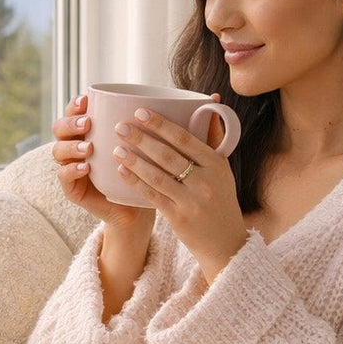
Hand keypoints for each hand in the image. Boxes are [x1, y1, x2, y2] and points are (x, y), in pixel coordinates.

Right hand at [50, 94, 152, 232]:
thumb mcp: (150, 147)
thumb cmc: (146, 173)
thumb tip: (202, 104)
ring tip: (88, 148)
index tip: (87, 100)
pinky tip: (86, 168)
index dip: (75, 104)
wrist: (138, 209)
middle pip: (60, 128)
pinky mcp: (73, 189)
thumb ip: (163, 125)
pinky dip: (72, 170)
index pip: (74, 112)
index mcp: (90, 132)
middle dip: (71, 122)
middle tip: (88, 123)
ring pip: (58, 151)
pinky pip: (63, 177)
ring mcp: (72, 167)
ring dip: (72, 146)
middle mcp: (77, 147)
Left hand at [110, 103, 247, 279]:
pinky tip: (121, 171)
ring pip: (158, 175)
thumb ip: (213, 137)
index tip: (140, 111)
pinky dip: (136, 182)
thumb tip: (210, 101)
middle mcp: (206, 181)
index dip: (161, 124)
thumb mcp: (222, 169)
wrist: (225, 241)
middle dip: (142, 139)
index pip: (185, 138)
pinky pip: (153, 196)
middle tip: (120, 126)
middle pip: (168, 155)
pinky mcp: (179, 218)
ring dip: (134, 160)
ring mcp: (192, 201)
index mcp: (217, 164)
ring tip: (116, 148)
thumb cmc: (220, 198)